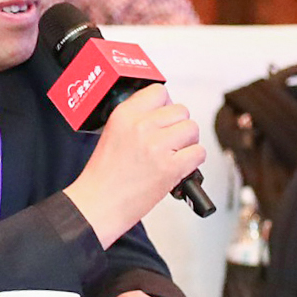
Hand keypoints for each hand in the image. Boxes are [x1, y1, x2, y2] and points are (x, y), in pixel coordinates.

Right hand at [62, 85, 205, 245]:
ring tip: (173, 156)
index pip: (159, 91)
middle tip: (169, 142)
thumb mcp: (113, 134)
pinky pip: (198, 152)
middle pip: (181, 111)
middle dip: (178, 127)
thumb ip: (136, 119)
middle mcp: (141, 126)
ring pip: (192, 129)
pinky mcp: (170, 167)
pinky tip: (178, 168)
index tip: (163, 120)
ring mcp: (156, 146)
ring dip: (188, 143)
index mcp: (125, 114)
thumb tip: (165, 114)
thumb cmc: (103, 176)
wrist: (97, 204)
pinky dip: (193, 162)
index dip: (165, 107)